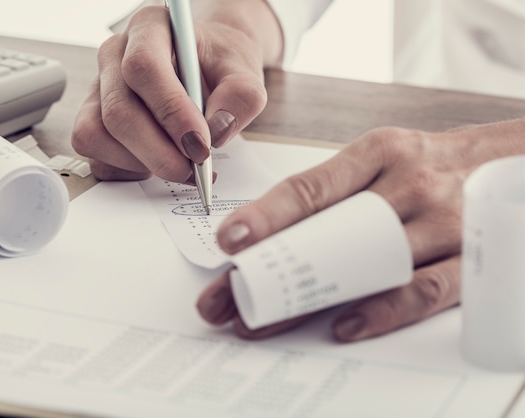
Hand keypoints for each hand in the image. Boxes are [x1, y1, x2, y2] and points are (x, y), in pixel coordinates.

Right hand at [70, 1, 281, 183]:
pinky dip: (127, 170)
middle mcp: (114, 56)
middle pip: (118, 110)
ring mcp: (97, 90)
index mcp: (149, 28)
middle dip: (159, 152)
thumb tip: (217, 130)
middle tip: (194, 170)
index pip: (144, 67)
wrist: (206, 70)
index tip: (200, 144)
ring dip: (142, 162)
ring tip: (179, 164)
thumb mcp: (245, 71)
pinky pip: (96, 156)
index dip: (171, 112)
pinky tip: (156, 163)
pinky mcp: (92, 121)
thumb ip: (241, 96)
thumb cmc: (220, 65)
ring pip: (98, 135)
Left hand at [196, 119, 524, 340]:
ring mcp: (442, 221)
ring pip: (368, 265)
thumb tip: (270, 233)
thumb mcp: (380, 159)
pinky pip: (421, 290)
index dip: (267, 215)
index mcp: (378, 152)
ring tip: (266, 322)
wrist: (503, 163)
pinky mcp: (468, 257)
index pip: (311, 187)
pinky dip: (381, 311)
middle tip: (227, 301)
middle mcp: (410, 183)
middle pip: (330, 233)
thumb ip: (334, 189)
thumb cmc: (426, 164)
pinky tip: (343, 325)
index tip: (229, 242)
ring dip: (310, 300)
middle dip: (272, 272)